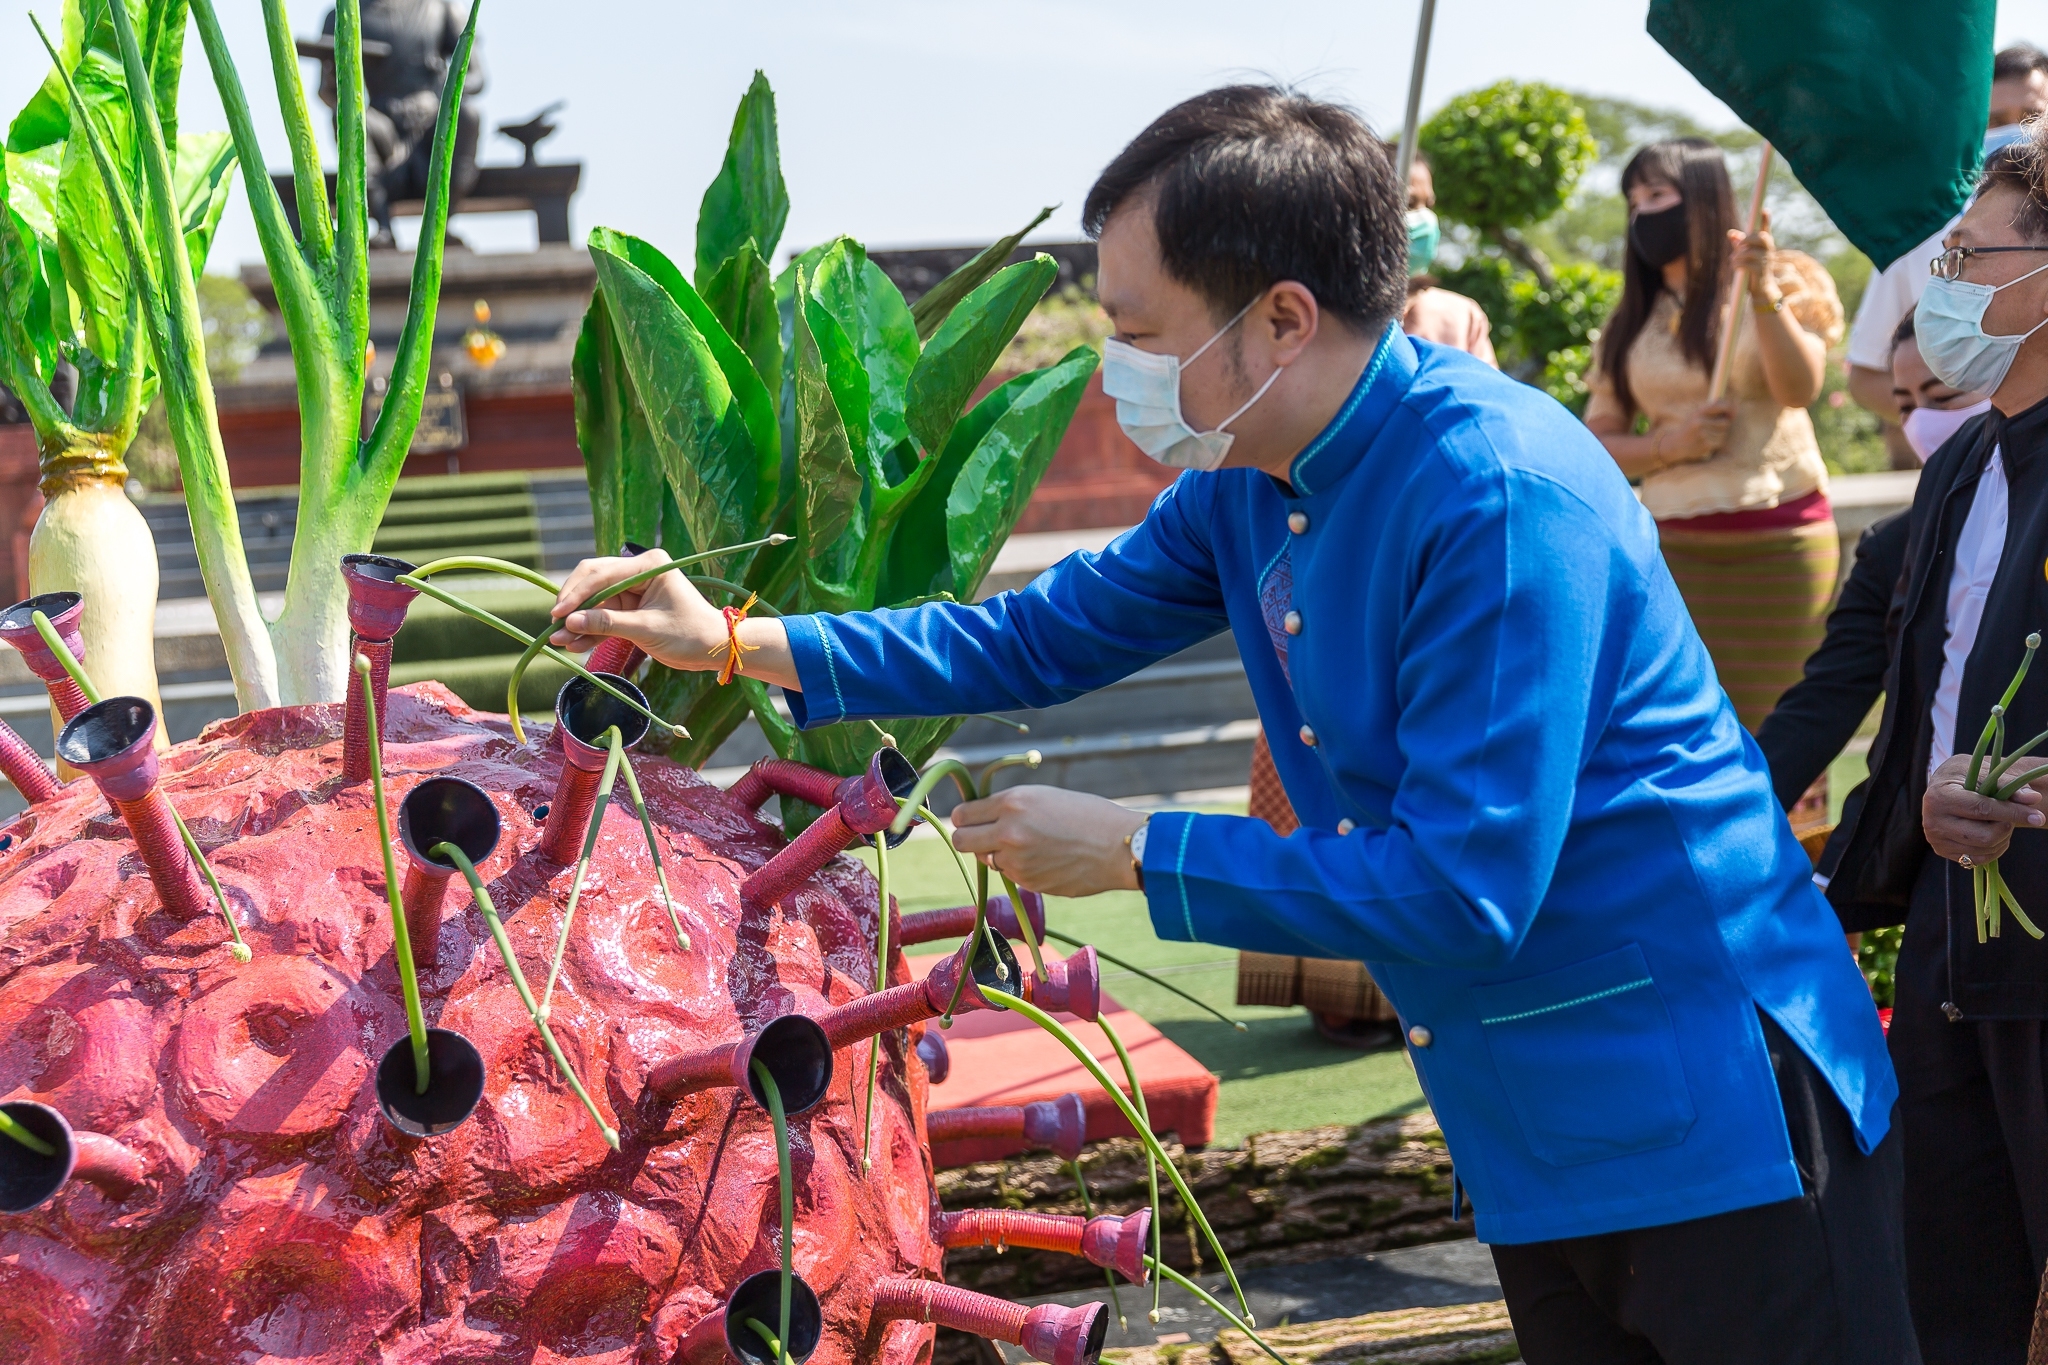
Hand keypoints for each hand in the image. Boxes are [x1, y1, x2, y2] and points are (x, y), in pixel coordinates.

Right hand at [547, 549, 724, 668]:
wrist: (714, 649)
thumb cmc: (689, 634)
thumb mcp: (646, 629)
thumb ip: (607, 624)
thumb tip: (569, 623)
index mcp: (648, 565)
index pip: (602, 574)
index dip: (577, 594)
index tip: (558, 614)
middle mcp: (638, 571)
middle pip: (593, 582)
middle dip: (573, 606)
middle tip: (554, 626)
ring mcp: (634, 590)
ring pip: (595, 601)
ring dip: (578, 621)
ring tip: (558, 641)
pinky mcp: (631, 608)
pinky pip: (604, 617)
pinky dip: (591, 630)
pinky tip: (574, 645)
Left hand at [947, 787, 1148, 897]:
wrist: (1118, 847)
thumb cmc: (1087, 815)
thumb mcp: (1044, 796)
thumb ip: (1010, 806)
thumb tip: (981, 817)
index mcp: (1013, 802)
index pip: (962, 814)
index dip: (965, 817)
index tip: (971, 819)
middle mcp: (1008, 831)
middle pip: (961, 841)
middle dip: (968, 838)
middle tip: (983, 836)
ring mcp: (1016, 860)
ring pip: (986, 859)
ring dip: (997, 853)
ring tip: (1029, 845)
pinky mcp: (1027, 882)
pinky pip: (1008, 874)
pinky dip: (1019, 868)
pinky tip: (1044, 859)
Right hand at [1661, 401, 1733, 464]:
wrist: (1675, 444)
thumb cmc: (1690, 428)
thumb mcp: (1697, 414)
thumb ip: (1713, 408)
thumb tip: (1734, 407)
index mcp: (1698, 412)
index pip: (1720, 406)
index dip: (1729, 409)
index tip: (1731, 413)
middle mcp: (1699, 422)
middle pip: (1725, 423)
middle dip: (1724, 425)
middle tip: (1717, 427)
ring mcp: (1702, 434)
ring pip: (1724, 433)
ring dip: (1720, 435)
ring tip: (1709, 435)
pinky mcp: (1705, 445)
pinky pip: (1720, 442)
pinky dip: (1717, 442)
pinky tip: (1708, 442)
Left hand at [1730, 209, 1778, 303]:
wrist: (1760, 290)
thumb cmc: (1752, 271)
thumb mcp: (1744, 256)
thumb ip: (1738, 244)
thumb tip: (1731, 233)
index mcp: (1764, 246)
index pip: (1766, 230)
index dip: (1765, 220)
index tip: (1764, 209)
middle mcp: (1768, 251)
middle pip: (1760, 237)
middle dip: (1747, 239)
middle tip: (1738, 245)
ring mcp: (1766, 261)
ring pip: (1750, 251)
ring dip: (1738, 255)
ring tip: (1733, 261)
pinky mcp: (1761, 271)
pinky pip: (1746, 264)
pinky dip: (1738, 264)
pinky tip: (1735, 268)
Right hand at [1923, 753, 2047, 863]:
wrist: (1944, 786)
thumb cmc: (1965, 777)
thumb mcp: (1984, 774)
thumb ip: (2009, 786)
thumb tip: (2033, 799)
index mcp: (1940, 796)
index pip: (1982, 809)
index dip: (2012, 813)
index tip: (2037, 816)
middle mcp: (1932, 820)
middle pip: (1984, 836)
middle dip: (2007, 827)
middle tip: (2011, 817)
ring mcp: (1936, 838)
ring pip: (1984, 849)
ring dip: (2002, 838)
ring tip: (2001, 823)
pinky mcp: (1941, 850)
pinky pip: (1977, 859)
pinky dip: (1994, 849)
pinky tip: (1994, 835)